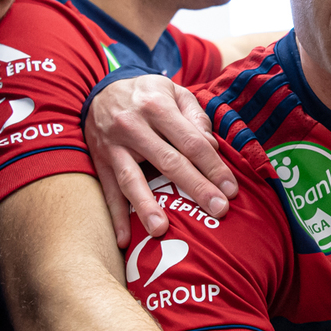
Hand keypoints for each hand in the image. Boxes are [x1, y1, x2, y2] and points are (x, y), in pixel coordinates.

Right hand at [87, 74, 237, 246]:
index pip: (191, 142)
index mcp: (157, 107)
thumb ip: (196, 117)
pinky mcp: (99, 161)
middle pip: (169, 162)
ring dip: (147, 207)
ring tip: (161, 231)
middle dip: (196, 188)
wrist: (99, 90)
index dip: (213, 167)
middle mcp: (132, 125)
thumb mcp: (174, 92)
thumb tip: (212, 149)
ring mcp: (113, 146)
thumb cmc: (147, 95)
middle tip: (218, 210)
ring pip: (131, 180)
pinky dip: (115, 217)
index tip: (231, 190)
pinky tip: (124, 240)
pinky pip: (107, 191)